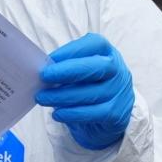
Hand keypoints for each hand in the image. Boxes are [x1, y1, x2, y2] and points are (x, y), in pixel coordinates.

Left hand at [36, 33, 134, 150]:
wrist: (105, 117)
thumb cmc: (86, 87)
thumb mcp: (78, 72)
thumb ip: (65, 67)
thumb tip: (41, 67)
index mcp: (107, 53)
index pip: (95, 44)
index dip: (72, 50)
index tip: (50, 58)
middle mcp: (118, 70)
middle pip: (97, 67)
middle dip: (68, 71)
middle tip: (44, 76)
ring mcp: (120, 92)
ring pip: (93, 93)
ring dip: (63, 96)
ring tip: (42, 98)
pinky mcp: (117, 113)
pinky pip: (94, 113)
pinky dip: (73, 113)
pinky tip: (57, 114)